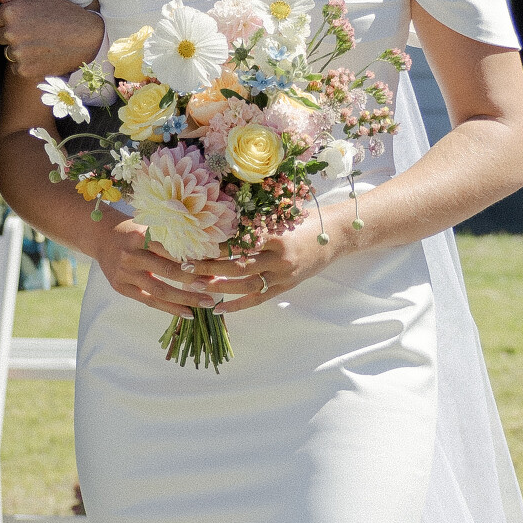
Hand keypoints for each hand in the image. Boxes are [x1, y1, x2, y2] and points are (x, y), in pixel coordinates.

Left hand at [0, 0, 104, 80]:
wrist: (87, 36)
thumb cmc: (61, 12)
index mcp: (11, 11)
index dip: (11, 19)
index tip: (29, 19)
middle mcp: (11, 33)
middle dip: (13, 34)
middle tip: (37, 30)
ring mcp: (18, 53)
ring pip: (7, 52)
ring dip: (20, 50)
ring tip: (42, 43)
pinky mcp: (25, 70)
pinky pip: (16, 68)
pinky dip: (27, 64)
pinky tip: (43, 55)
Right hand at [91, 213, 215, 317]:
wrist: (101, 237)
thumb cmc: (133, 230)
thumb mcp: (148, 226)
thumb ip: (170, 237)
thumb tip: (205, 250)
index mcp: (139, 236)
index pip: (172, 249)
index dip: (193, 257)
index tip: (214, 263)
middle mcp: (131, 256)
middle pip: (168, 271)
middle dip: (193, 279)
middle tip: (214, 285)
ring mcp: (124, 274)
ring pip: (160, 290)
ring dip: (185, 298)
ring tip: (206, 303)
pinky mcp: (121, 288)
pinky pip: (149, 301)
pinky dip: (170, 308)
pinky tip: (187, 313)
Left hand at [190, 217, 347, 310]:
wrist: (336, 236)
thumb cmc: (305, 220)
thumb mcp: (281, 215)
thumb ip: (255, 219)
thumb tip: (221, 218)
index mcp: (277, 236)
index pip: (240, 243)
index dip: (216, 246)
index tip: (194, 245)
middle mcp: (279, 259)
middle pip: (238, 266)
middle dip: (210, 267)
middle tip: (186, 266)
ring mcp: (282, 276)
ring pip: (245, 285)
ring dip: (219, 286)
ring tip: (196, 285)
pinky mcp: (285, 287)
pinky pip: (258, 299)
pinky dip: (237, 305)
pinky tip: (218, 308)